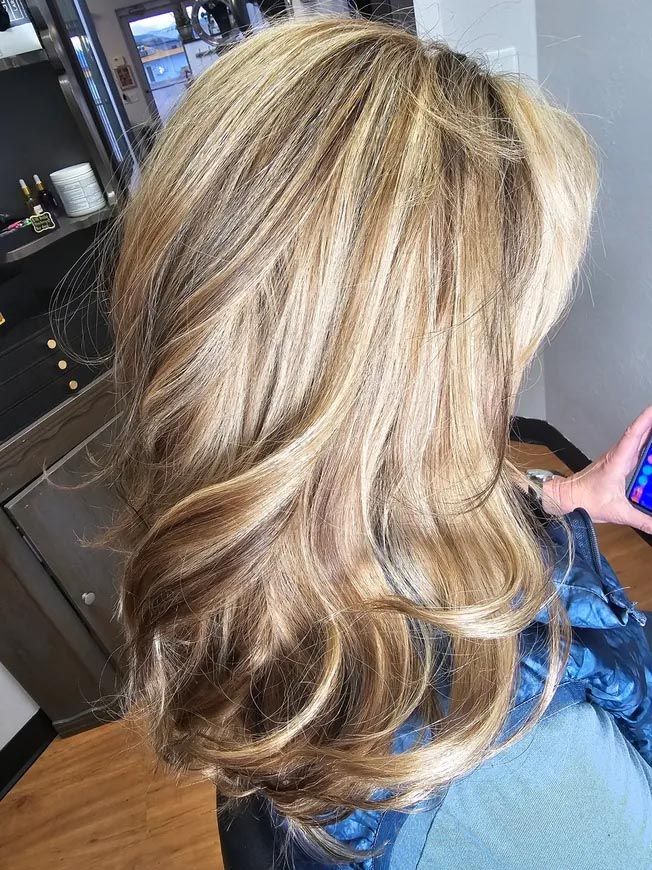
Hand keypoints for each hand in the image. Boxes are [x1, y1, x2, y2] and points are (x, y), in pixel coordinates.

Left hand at [542, 406, 651, 534]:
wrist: (566, 498)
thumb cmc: (584, 500)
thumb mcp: (617, 513)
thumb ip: (642, 521)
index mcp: (617, 461)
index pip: (634, 435)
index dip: (646, 420)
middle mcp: (618, 455)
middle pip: (639, 432)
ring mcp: (617, 457)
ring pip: (637, 438)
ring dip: (650, 429)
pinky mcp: (617, 462)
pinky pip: (635, 447)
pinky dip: (646, 441)